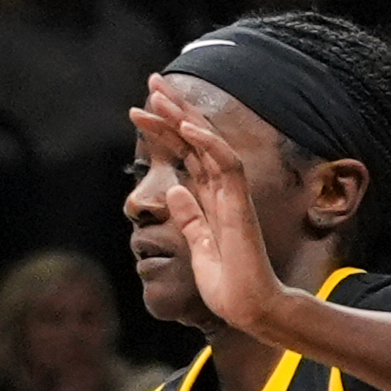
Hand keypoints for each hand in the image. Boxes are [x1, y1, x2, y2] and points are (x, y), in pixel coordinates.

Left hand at [132, 75, 287, 335]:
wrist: (249, 309)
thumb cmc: (228, 285)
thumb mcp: (198, 247)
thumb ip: (190, 218)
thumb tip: (174, 192)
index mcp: (211, 199)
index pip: (186, 154)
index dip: (165, 130)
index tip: (140, 111)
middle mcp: (222, 191)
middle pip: (197, 139)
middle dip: (174, 109)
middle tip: (151, 81)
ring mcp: (232, 196)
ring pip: (209, 143)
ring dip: (185, 116)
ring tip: (160, 94)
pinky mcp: (239, 206)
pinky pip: (226, 164)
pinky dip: (208, 142)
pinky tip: (187, 125)